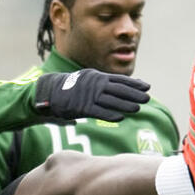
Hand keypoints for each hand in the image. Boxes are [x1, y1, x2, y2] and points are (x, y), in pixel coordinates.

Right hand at [34, 69, 148, 121]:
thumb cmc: (66, 89)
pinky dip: (110, 114)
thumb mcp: (84, 82)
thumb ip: (97, 87)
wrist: (47, 92)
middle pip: (119, 89)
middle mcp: (94, 84)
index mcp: (96, 77)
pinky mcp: (81, 107)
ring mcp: (88, 95)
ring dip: (126, 104)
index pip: (119, 80)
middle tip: (147, 98)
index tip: (146, 86)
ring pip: (111, 100)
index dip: (134, 84)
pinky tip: (120, 117)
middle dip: (134, 94)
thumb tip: (109, 93)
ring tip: (138, 108)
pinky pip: (98, 111)